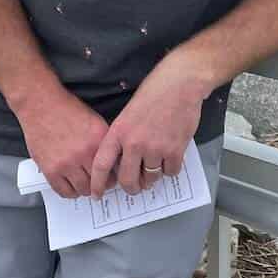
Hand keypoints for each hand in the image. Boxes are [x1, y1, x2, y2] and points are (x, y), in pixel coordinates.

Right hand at [15, 90, 109, 199]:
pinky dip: (70, 192)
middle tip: (99, 183)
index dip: (113, 175)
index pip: (113, 169)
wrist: (40, 105)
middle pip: (99, 183)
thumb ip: (103, 142)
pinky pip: (64, 192)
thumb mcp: (94, 121)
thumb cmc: (66, 110)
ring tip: (84, 183)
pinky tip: (71, 185)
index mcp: (98, 140)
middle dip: (101, 185)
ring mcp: (66, 164)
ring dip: (85, 189)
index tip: (111, 177)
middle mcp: (84, 153)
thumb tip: (112, 161)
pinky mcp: (50, 170)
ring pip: (83, 190)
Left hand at [88, 55, 207, 196]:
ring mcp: (155, 148)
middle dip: (131, 188)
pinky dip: (170, 169)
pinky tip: (170, 156)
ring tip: (155, 165)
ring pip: (151, 178)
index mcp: (118, 132)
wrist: (180, 83)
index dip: (97, 184)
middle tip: (135, 187)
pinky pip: (170, 172)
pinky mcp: (175, 150)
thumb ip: (124, 137)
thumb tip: (124, 161)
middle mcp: (134, 143)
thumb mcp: (128, 113)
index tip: (96, 194)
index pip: (101, 165)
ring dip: (152, 177)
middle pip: (127, 180)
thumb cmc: (154, 92)